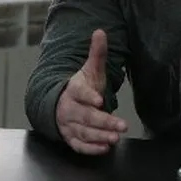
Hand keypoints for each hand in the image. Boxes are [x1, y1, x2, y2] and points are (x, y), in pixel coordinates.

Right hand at [56, 29, 127, 154]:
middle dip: (103, 122)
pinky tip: (105, 148)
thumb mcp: (89, 70)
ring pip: (84, 132)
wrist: (59, 104)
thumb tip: (100, 31)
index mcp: (73, 90)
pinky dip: (91, 149)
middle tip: (121, 125)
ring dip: (100, 136)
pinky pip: (79, 146)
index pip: (79, 92)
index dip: (88, 96)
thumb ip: (97, 54)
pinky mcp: (71, 138)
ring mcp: (69, 125)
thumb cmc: (80, 87)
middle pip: (85, 116)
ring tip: (115, 138)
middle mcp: (69, 108)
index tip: (99, 99)